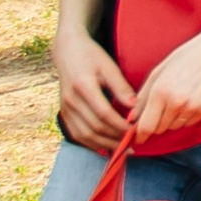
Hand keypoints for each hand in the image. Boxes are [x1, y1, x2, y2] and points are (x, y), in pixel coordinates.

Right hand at [53, 29, 137, 153]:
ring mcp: (65, 108)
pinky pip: (77, 134)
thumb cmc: (92, 56)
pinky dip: (91, 144)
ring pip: (84, 135)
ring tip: (123, 148)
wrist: (67, 51)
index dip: (120, 126)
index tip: (136, 131)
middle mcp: (71, 100)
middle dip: (115, 138)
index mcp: (83, 86)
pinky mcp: (64, 113)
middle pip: (94, 127)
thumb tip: (134, 107)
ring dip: (104, 144)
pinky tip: (106, 147)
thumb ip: (121, 87)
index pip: (104, 114)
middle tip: (133, 143)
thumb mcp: (109, 66)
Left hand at [127, 18, 200, 140]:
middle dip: (157, 123)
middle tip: (162, 108)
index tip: (139, 138)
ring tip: (178, 99)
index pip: (146, 125)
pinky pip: (190, 123)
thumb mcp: (158, 73)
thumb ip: (142, 97)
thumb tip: (132, 118)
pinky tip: (190, 100)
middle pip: (160, 129)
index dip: (140, 135)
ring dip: (172, 119)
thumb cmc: (185, 58)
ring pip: (175, 127)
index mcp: (160, 91)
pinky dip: (186, 116)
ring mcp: (192, 106)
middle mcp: (176, 101)